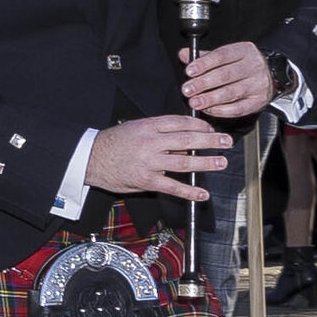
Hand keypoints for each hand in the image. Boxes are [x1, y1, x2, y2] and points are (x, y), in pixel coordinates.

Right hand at [93, 112, 231, 198]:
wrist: (90, 158)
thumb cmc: (114, 143)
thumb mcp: (136, 128)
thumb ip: (160, 133)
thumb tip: (185, 141)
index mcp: (149, 126)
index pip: (181, 122)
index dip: (200, 125)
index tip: (212, 129)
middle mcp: (151, 142)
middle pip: (188, 139)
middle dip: (210, 140)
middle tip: (226, 142)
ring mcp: (149, 162)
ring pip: (184, 162)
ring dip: (205, 162)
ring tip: (221, 162)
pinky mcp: (146, 180)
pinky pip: (172, 186)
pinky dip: (189, 191)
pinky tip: (202, 194)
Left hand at [179, 40, 276, 117]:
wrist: (270, 76)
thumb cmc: (242, 65)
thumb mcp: (226, 56)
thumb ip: (204, 57)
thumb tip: (184, 54)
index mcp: (244, 51)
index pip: (221, 56)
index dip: (204, 64)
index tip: (189, 71)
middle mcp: (253, 66)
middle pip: (225, 75)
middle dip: (203, 83)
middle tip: (188, 90)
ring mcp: (258, 84)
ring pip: (231, 92)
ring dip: (210, 99)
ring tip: (195, 102)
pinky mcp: (258, 101)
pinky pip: (238, 108)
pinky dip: (221, 110)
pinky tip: (209, 110)